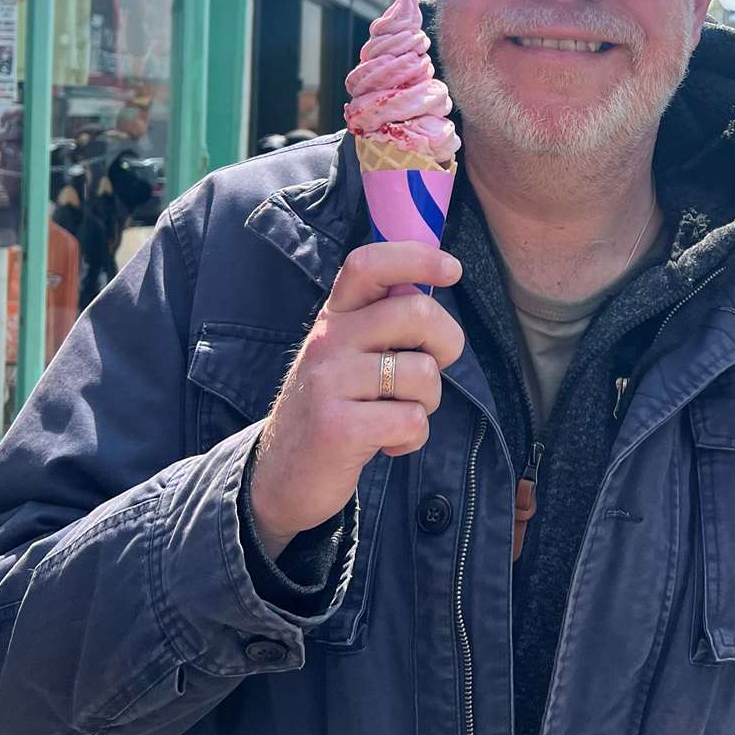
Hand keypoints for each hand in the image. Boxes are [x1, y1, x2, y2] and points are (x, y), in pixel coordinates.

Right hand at [249, 242, 464, 553]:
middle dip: (447, 344)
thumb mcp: (347, 355)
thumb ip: (381, 321)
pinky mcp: (338, 427)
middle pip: (417, 314)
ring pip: (423, 374)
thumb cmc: (335, 409)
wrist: (281, 477)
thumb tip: (433, 285)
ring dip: (428, 402)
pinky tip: (387, 444)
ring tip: (398, 414)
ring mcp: (329, 383)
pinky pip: (412, 420)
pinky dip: (413, 439)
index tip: (452, 269)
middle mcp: (328, 341)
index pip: (368, 264)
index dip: (417, 257)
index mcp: (334, 317)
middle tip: (432, 369)